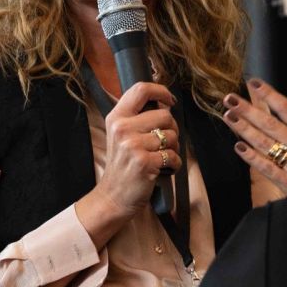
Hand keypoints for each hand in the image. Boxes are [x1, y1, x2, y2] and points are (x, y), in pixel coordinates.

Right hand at [75, 81, 180, 246]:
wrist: (112, 197)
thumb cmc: (122, 165)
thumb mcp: (120, 135)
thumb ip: (137, 117)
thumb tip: (165, 102)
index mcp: (116, 117)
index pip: (141, 89)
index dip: (161, 91)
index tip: (170, 101)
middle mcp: (122, 128)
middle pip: (165, 115)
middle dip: (172, 130)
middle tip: (163, 143)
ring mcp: (133, 145)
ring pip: (172, 136)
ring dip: (173, 149)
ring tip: (160, 157)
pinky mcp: (144, 163)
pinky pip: (174, 156)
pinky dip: (173, 165)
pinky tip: (162, 169)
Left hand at [223, 79, 286, 245]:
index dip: (271, 96)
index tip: (255, 84)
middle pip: (272, 125)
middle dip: (249, 110)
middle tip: (230, 98)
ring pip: (265, 144)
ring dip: (244, 129)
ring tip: (229, 116)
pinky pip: (267, 169)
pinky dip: (252, 158)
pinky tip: (238, 147)